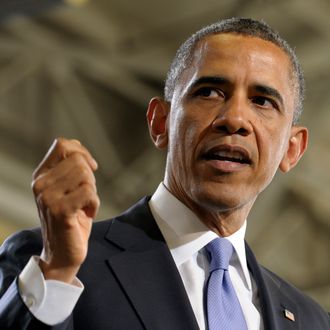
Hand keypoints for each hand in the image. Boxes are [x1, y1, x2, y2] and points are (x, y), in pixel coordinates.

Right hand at [31, 138, 99, 283]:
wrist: (61, 253)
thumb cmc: (71, 218)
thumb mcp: (69, 189)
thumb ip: (72, 168)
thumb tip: (82, 152)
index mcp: (41, 175)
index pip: (62, 145)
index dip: (82, 152)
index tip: (91, 167)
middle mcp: (41, 184)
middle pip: (78, 161)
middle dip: (90, 178)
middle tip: (86, 196)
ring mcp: (48, 197)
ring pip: (85, 175)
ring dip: (93, 191)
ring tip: (84, 205)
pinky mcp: (60, 210)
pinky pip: (88, 192)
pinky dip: (95, 203)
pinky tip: (88, 213)